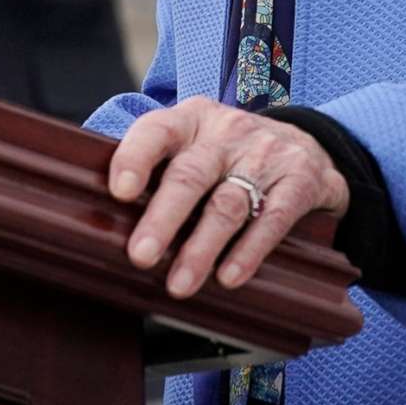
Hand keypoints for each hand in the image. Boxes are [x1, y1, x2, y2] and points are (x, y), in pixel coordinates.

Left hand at [107, 96, 350, 299]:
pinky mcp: (300, 180)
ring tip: (180, 284)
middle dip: (163, 218)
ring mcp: (266, 154)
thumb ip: (158, 169)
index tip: (120, 192)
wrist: (308, 146)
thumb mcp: (196, 145)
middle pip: (190, 175)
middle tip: (140, 256)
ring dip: (201, 247)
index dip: (136, 158)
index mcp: (192, 120)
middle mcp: (228, 132)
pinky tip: (229, 276)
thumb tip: (98, 219)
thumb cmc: (230, 157)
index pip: (157, 131)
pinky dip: (249, 250)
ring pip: (228, 203)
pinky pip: (273, 218)